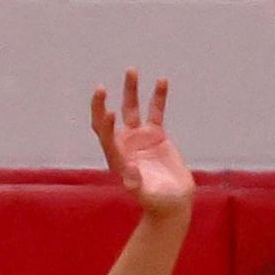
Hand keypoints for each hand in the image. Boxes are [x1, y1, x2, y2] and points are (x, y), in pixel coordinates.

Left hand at [91, 71, 195, 216]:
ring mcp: (139, 138)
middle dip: (102, 105)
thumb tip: (128, 172)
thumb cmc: (159, 203)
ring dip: (130, 90)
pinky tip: (162, 81)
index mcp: (117, 159)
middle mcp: (124, 145)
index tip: (111, 112)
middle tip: (100, 89)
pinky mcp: (156, 135)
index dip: (104, 124)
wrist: (174, 203)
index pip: (105, 136)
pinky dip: (158, 97)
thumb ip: (137, 184)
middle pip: (108, 120)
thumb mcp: (148, 195)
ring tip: (131, 71)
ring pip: (132, 109)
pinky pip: (155, 111)